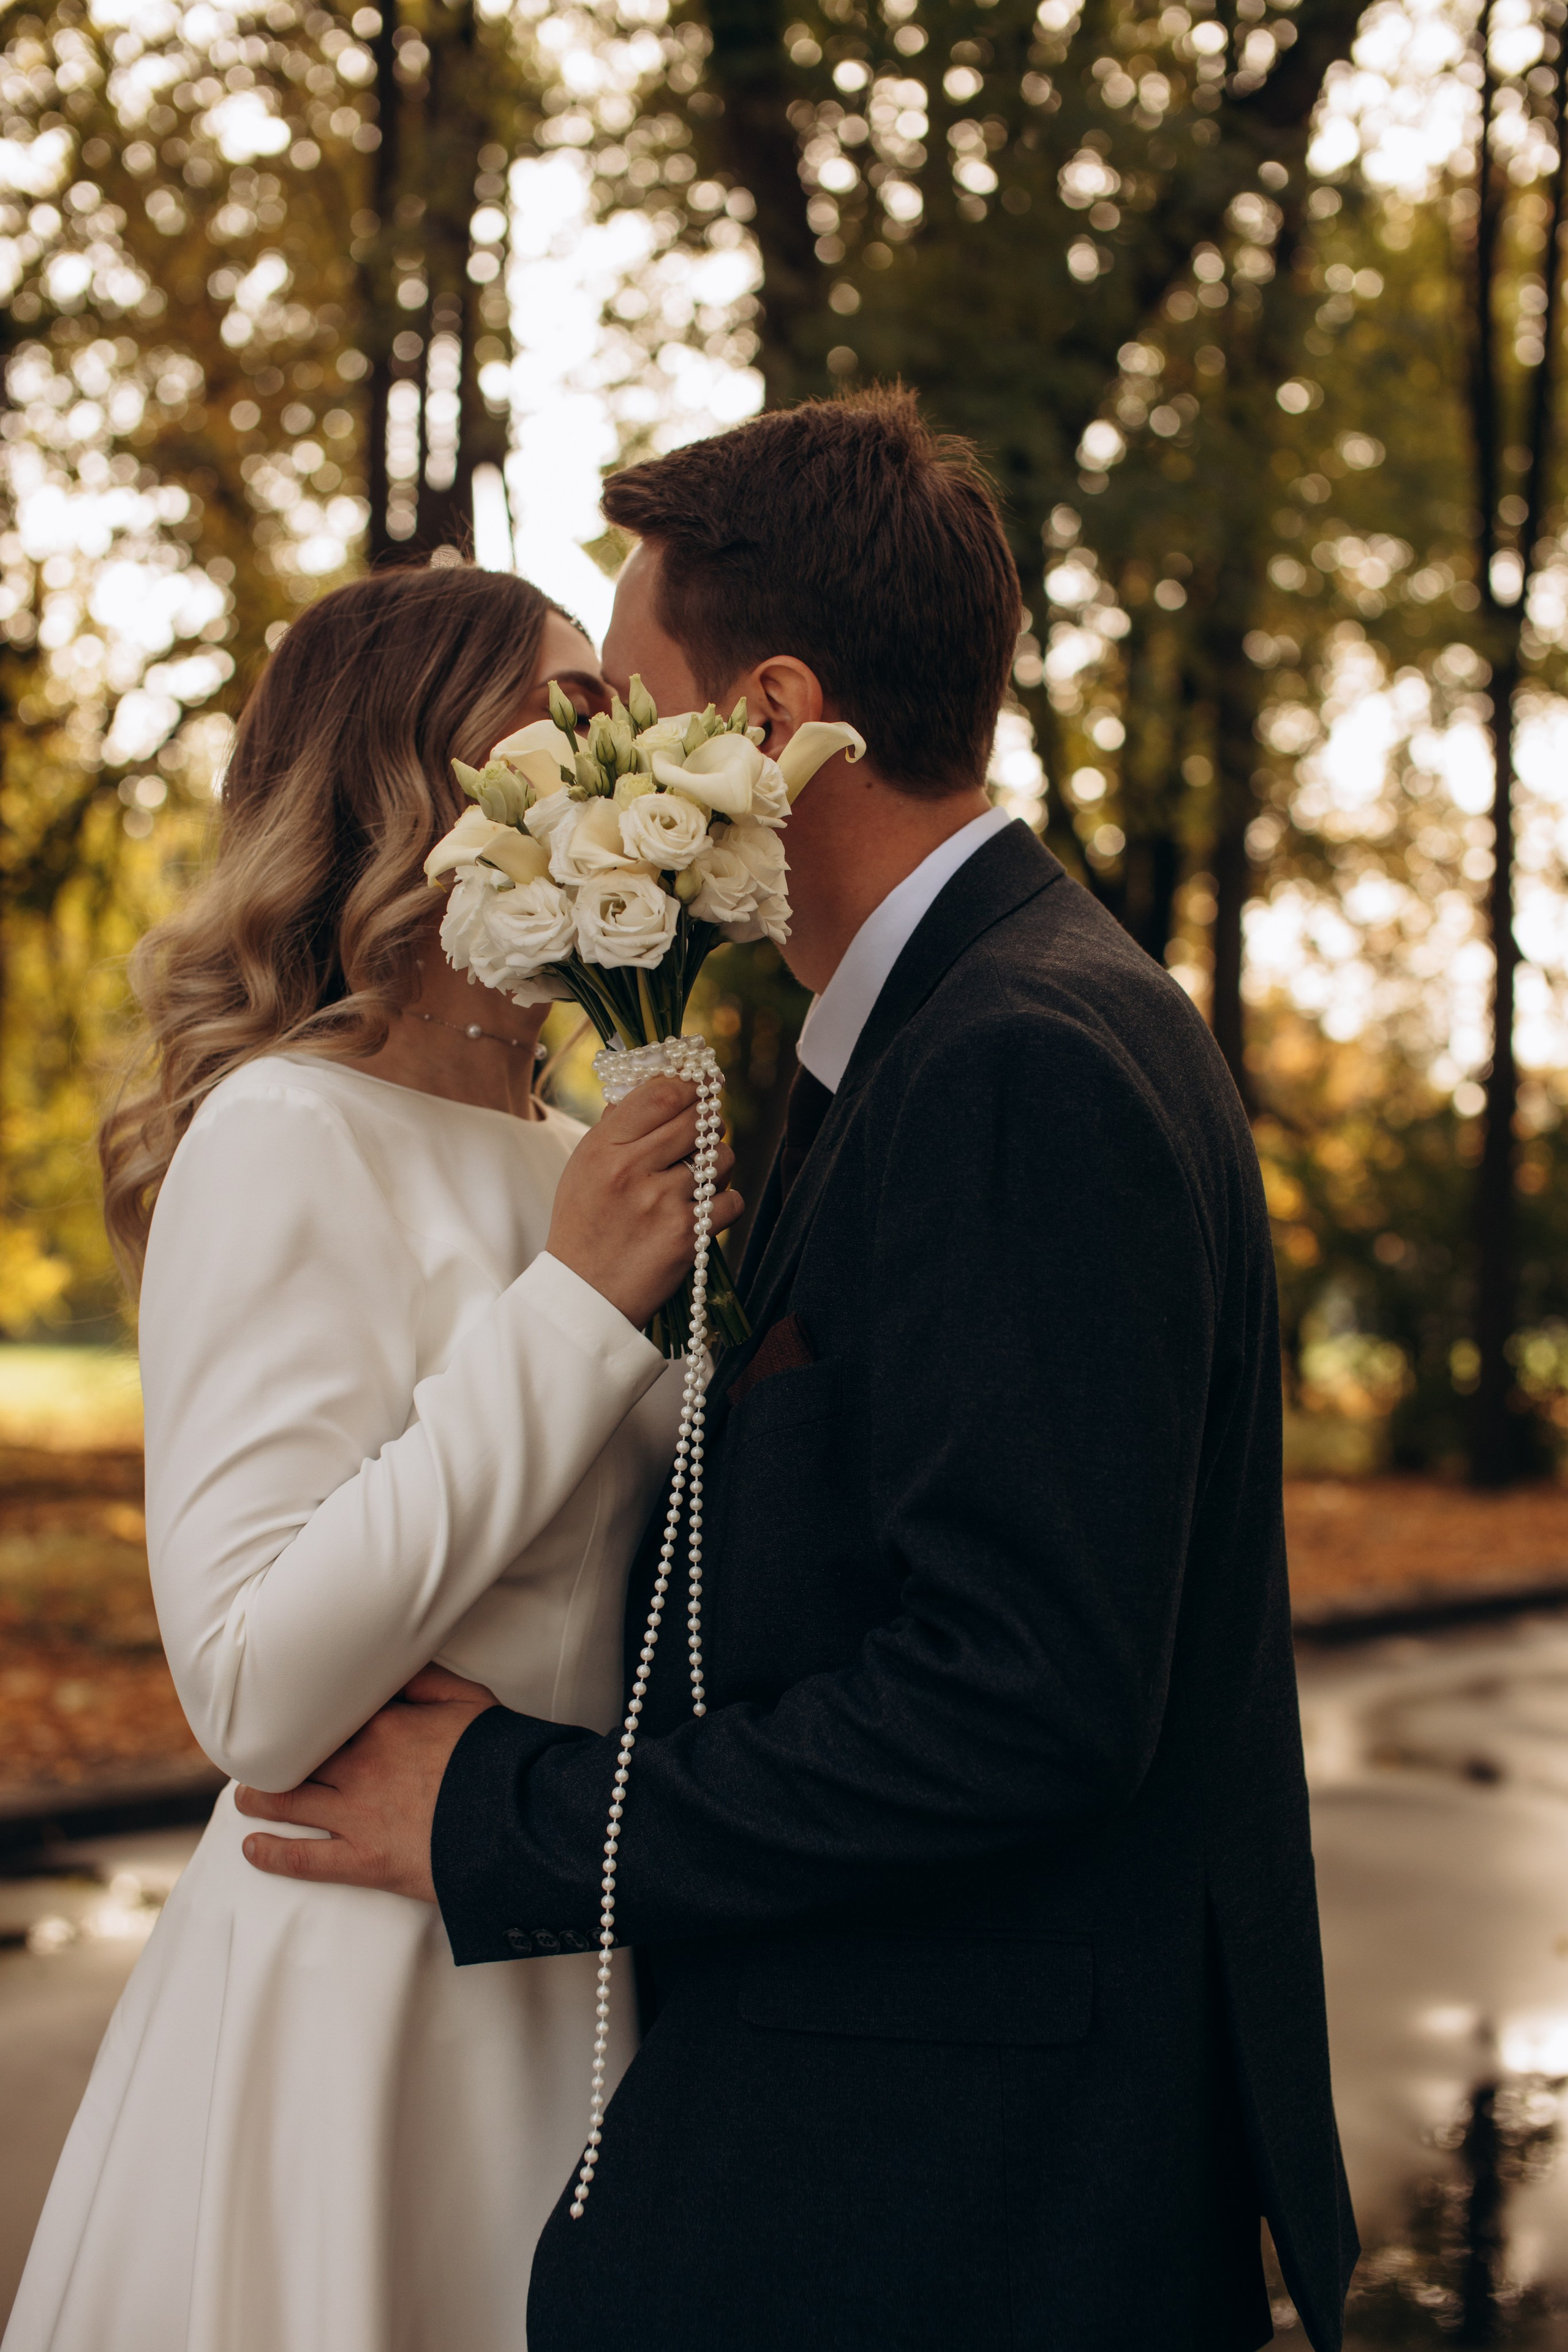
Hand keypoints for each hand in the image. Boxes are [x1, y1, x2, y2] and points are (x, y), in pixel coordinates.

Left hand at [236, 1664, 497, 1901]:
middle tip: (255, 1755)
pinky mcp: (364, 1860)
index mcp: (385, 1723)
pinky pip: (304, 1859)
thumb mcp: (470, 1701)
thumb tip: (393, 1662)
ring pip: (288, 1802)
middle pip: (298, 1755)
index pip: (326, 1712)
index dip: (302, 1714)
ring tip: (245, 1798)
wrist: (521, 1818)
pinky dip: (272, 1855)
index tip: (285, 1710)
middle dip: (273, 1756)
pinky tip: (252, 1848)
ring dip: (259, 1799)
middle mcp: (362, 1764)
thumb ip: (426, 1678)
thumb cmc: (501, 1756)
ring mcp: (358, 1814)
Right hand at [547, 1075, 742, 1327]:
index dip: (691, 1085)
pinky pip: (732, 1201)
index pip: (661, 1093)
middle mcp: (631, 1169)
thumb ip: (617, 1127)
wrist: (584, 1294)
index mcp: (603, 1147)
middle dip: (709, 1121)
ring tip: (699, 1180)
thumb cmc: (586, 1225)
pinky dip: (724, 1206)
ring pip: (722, 1158)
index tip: (701, 1085)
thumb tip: (661, 1084)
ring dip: (719, 1166)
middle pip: (697, 1120)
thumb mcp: (584, 1168)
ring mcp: (660, 1203)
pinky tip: (701, 1214)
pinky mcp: (685, 1236)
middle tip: (705, 1131)